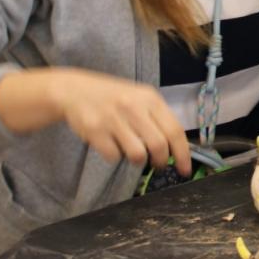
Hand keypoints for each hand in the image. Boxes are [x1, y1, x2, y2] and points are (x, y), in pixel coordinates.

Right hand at [51, 70, 190, 175]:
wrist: (73, 90)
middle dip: (161, 161)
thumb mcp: (139, 98)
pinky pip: (114, 156)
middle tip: (158, 164)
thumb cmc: (113, 97)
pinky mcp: (95, 130)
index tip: (185, 169)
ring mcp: (113, 118)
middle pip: (159, 145)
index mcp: (150, 98)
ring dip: (139, 160)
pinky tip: (112, 145)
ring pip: (138, 154)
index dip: (183, 153)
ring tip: (133, 152)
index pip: (174, 130)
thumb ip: (157, 118)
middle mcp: (133, 106)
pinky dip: (115, 156)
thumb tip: (177, 147)